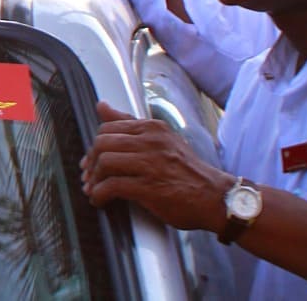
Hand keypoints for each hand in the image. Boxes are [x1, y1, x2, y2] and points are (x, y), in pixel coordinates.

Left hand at [81, 102, 230, 231]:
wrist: (217, 198)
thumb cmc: (187, 171)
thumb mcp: (162, 140)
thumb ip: (130, 123)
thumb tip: (101, 105)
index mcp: (152, 128)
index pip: (108, 128)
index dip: (96, 146)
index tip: (93, 160)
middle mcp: (150, 142)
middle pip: (102, 143)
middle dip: (91, 161)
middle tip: (89, 176)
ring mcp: (150, 165)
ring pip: (105, 162)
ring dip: (94, 179)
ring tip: (93, 190)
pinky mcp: (149, 188)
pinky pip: (112, 186)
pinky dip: (100, 194)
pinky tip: (100, 200)